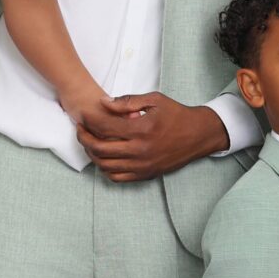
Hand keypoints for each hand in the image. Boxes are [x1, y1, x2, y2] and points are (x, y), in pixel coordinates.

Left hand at [75, 93, 228, 180]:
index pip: (104, 126)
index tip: (83, 115)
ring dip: (92, 154)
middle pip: (99, 148)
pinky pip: (117, 177)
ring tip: (89, 142)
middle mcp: (140, 150)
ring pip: (105, 165)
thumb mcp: (154, 100)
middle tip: (80, 129)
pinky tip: (104, 157)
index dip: (88, 120)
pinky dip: (105, 168)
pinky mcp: (145, 175)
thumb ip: (127, 101)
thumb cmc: (176, 115)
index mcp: (141, 129)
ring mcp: (142, 166)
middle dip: (84, 137)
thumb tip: (103, 103)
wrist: (198, 135)